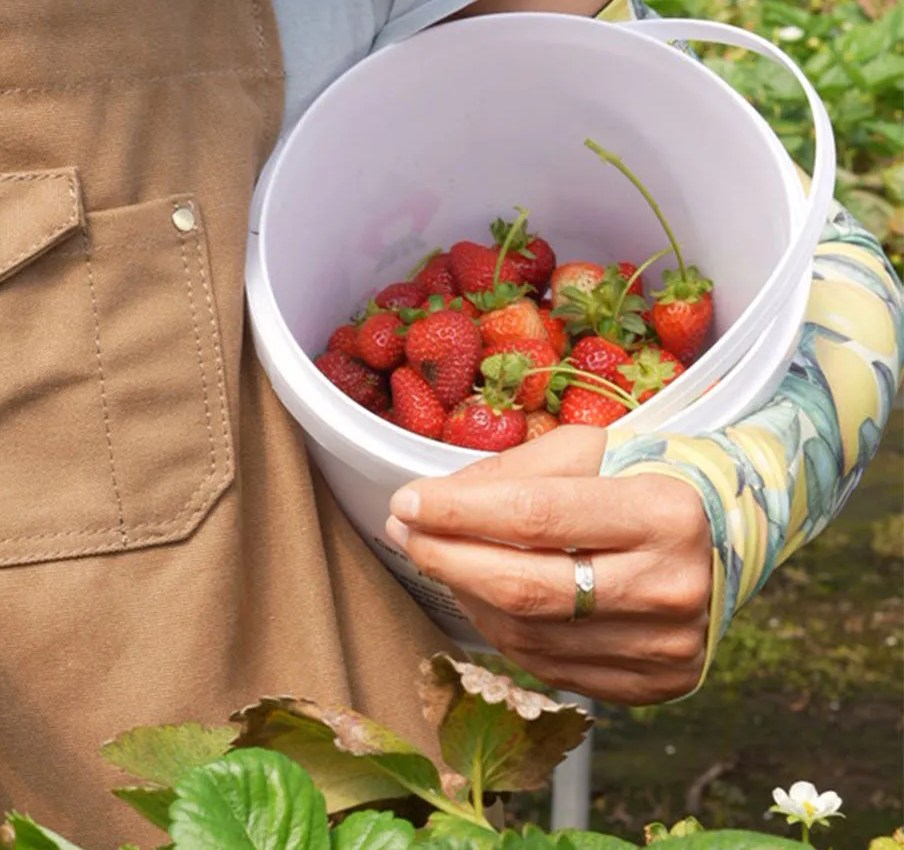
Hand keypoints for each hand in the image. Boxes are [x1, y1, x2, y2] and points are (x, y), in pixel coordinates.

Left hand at [384, 426, 711, 703]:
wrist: (728, 535)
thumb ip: (510, 471)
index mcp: (664, 510)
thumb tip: (430, 502)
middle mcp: (672, 586)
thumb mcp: (588, 448)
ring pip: (528, 634)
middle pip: (525, 587)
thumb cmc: (646, 477)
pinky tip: (481, 595)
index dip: (459, 512)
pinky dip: (501, 630)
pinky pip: (549, 665)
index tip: (406, 502)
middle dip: (446, 558)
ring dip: (465, 595)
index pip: (536, 517)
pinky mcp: (656, 684)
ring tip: (438, 556)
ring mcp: (667, 647)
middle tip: (404, 531)